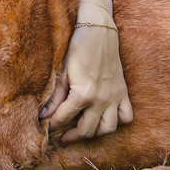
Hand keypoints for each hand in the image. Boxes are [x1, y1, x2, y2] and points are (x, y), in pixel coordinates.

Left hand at [44, 24, 131, 142]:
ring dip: (95, 132)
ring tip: (83, 129)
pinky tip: (105, 118)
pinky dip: (118, 121)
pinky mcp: (123, 92)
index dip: (53, 126)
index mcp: (83, 94)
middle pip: (87, 130)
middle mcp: (101, 100)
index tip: (48, 129)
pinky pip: (126, 116)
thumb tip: (43, 115)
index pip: (64, 118)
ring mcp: (114, 97)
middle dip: (72, 136)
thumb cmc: (78, 49)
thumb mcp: (63, 73)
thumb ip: (55, 97)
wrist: (99, 32)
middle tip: (62, 137)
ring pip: (108, 128)